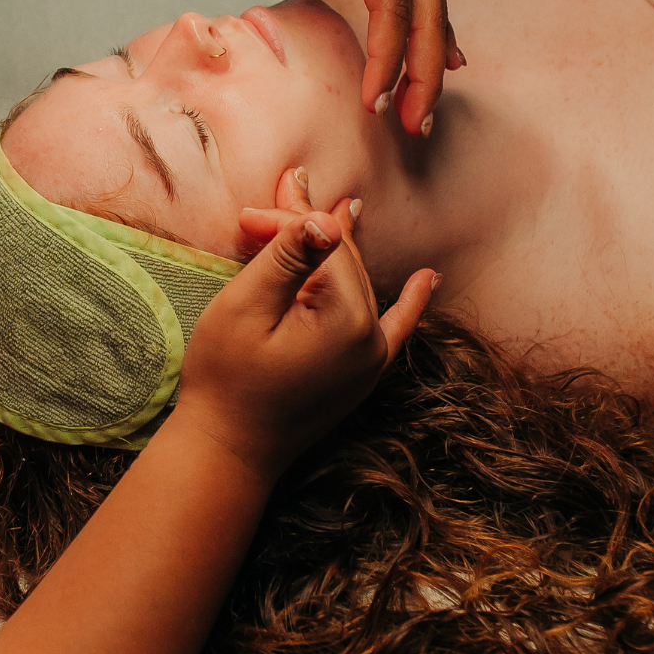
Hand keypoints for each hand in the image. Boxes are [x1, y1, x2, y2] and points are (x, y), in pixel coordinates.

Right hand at [172, 191, 435, 480]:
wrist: (228, 453)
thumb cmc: (225, 380)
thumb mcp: (244, 309)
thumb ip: (288, 260)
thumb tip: (327, 218)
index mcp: (345, 318)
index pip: (325, 245)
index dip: (289, 221)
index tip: (253, 210)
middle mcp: (371, 339)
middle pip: (343, 262)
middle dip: (307, 229)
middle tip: (274, 199)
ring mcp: (372, 360)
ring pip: (359, 285)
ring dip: (339, 251)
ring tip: (335, 210)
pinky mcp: (363, 376)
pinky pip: (395, 329)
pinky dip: (411, 302)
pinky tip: (427, 280)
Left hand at [216, 0, 463, 136]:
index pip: (397, 2)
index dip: (389, 55)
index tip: (373, 103)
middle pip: (426, 11)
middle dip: (422, 73)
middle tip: (414, 126)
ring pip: (428, 9)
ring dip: (428, 63)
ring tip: (422, 113)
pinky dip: (432, 34)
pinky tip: (447, 63)